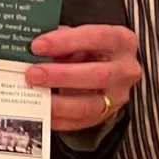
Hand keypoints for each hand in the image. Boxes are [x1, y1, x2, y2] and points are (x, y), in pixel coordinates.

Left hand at [26, 24, 141, 132]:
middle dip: (61, 75)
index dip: (66, 41)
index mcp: (122, 41)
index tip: (38, 45)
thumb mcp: (79, 36)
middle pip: (98, 75)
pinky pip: (81, 122)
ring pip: (90, 104)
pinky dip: (57, 117)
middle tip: (32, 73)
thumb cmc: (89, 48)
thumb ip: (61, 39)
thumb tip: (32, 49)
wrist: (106, 68)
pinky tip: (40, 109)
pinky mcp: (105, 115)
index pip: (98, 38)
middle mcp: (125, 70)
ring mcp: (117, 96)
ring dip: (58, 101)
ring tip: (34, 93)